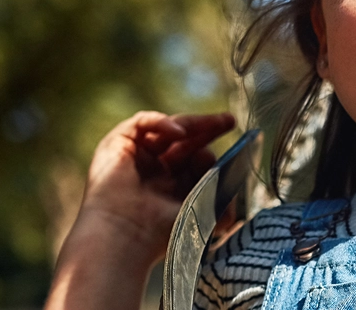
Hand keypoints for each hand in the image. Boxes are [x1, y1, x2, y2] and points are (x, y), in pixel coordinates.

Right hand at [47, 111, 234, 309]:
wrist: (125, 236)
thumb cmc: (160, 231)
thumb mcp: (202, 213)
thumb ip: (222, 201)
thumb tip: (238, 187)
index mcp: (171, 189)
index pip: (196, 162)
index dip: (214, 157)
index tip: (237, 153)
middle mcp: (153, 172)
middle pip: (185, 142)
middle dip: (208, 129)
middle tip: (228, 121)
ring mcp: (135, 157)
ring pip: (167, 130)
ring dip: (192, 125)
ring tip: (215, 124)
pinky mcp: (117, 144)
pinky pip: (143, 123)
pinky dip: (163, 122)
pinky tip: (180, 132)